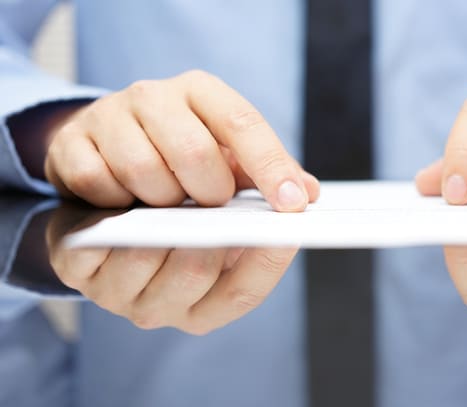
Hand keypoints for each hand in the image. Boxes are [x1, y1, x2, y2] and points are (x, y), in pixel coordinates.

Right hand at [44, 70, 319, 209]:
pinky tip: (128, 208)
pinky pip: (101, 188)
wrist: (102, 154)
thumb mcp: (225, 161)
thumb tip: (307, 192)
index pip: (243, 123)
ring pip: (146, 174)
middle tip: (211, 209)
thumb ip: (264, 175)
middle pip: (195, 154)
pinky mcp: (71, 147)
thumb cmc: (177, 164)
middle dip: (210, 196)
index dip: (271, 167)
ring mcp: (107, 116)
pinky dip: (121, 208)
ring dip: (165, 207)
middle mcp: (154, 94)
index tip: (292, 205)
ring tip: (169, 210)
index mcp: (201, 92)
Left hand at [46, 204, 296, 334]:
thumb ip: (263, 190)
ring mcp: (115, 294)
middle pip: (196, 268)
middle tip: (213, 179)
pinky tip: (121, 185)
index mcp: (206, 302)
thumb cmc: (177, 193)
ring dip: (162, 200)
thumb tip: (307, 191)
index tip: (291, 211)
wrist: (103, 192)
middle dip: (208, 211)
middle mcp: (163, 309)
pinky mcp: (72, 265)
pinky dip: (112, 196)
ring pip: (145, 250)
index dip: (270, 254)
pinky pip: (96, 233)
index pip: (245, 292)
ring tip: (169, 174)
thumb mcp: (227, 190)